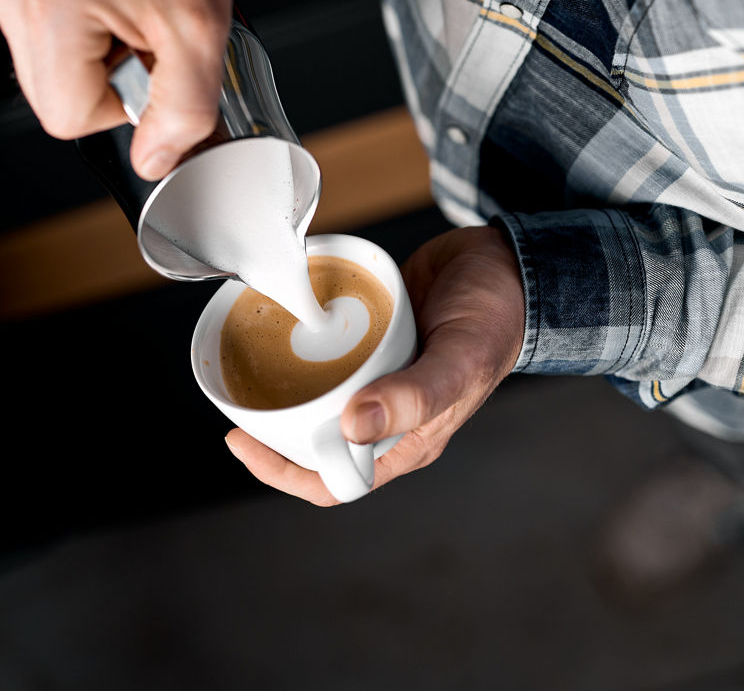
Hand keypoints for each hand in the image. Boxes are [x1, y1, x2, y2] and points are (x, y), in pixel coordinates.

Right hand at [0, 0, 239, 179]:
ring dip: (96, 61)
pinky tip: (108, 1)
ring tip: (127, 12)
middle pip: (53, 102)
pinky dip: (82, 37)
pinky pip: (45, 43)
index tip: (146, 58)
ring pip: (49, 76)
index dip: (120, 105)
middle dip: (107, 82)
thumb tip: (153, 161)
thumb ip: (182, 109)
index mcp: (49, 9)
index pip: (68, 119)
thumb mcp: (202, 30)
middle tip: (141, 34)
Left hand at [226, 226, 525, 504]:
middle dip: (270, 426)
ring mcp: (376, 374)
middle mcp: (385, 412)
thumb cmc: (497, 319)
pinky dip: (301, 336)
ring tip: (250, 356)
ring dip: (282, 380)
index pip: (334, 481)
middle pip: (312, 438)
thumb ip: (412, 397)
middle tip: (234, 396)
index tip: (244, 442)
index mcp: (405, 439)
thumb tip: (351, 427)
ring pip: (315, 392)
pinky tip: (282, 317)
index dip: (284, 472)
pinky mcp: (372, 338)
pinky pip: (328, 348)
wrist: (509, 263)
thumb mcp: (458, 361)